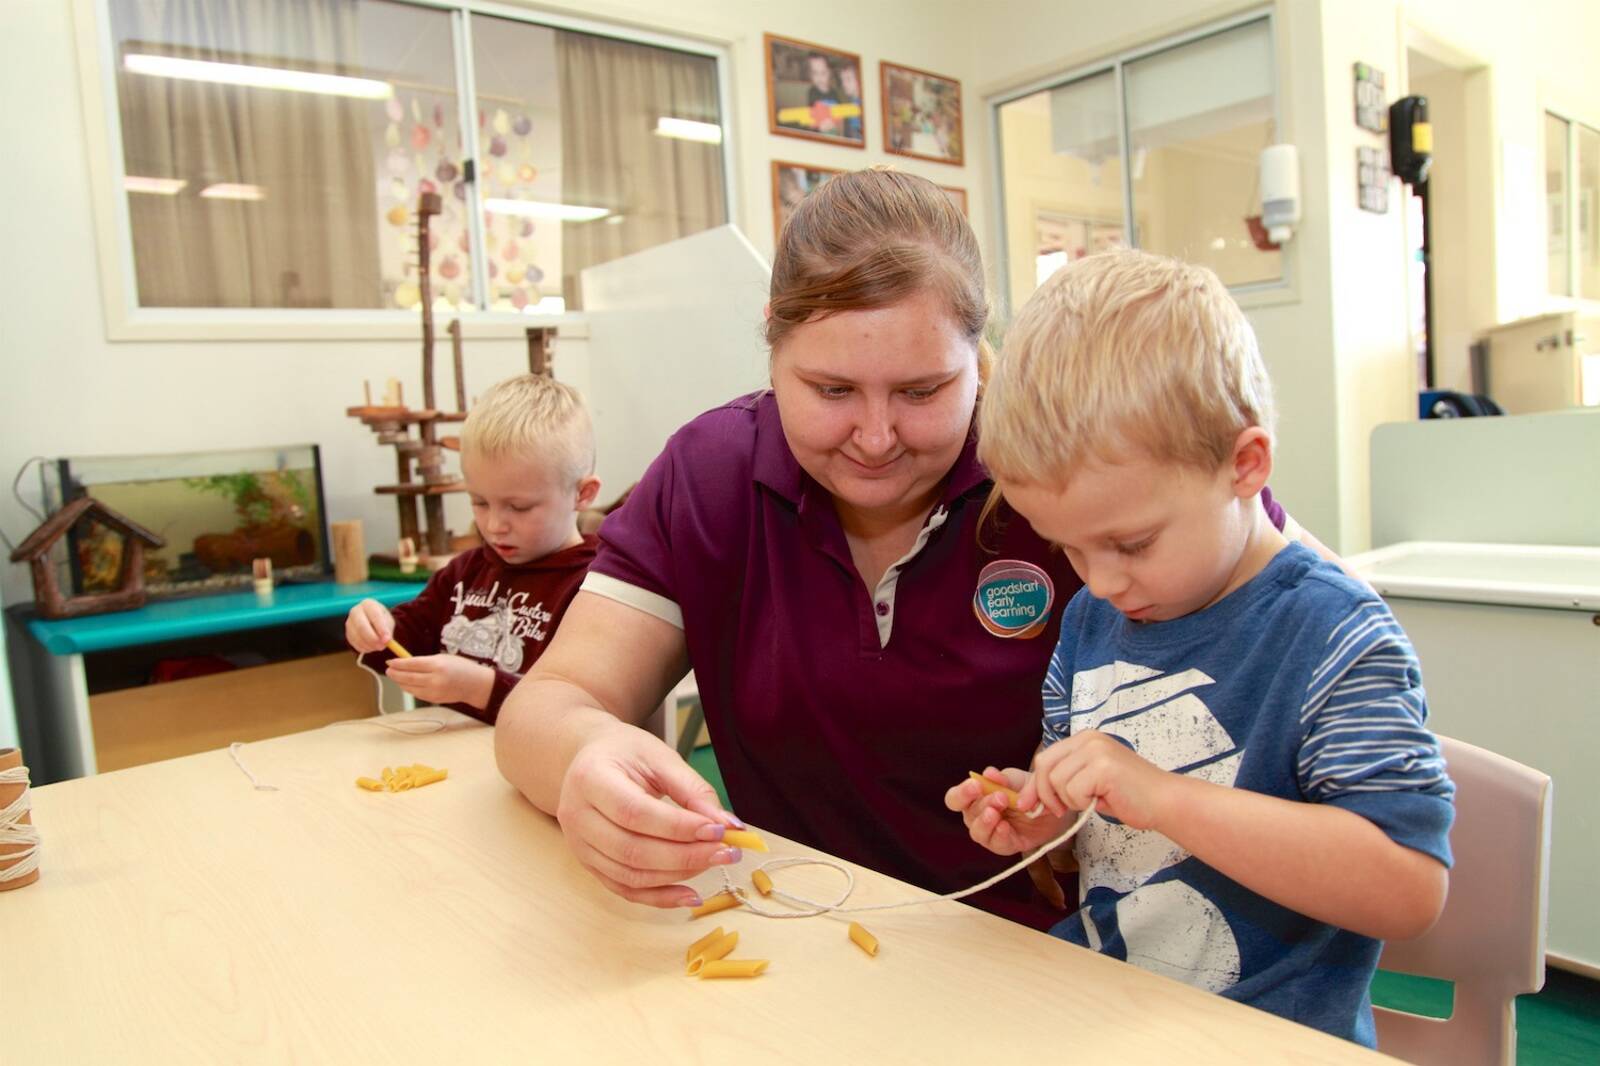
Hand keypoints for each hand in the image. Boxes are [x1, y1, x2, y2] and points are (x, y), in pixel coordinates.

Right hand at [345, 598, 393, 652]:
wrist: (371, 621)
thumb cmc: (382, 620)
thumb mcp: (388, 622)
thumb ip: (387, 630)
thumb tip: (386, 640)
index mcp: (368, 604)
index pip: (374, 615)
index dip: (381, 628)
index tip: (387, 639)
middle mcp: (356, 611)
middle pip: (361, 626)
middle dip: (373, 638)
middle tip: (382, 646)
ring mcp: (349, 622)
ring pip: (357, 637)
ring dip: (370, 645)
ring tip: (379, 646)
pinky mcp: (347, 634)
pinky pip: (355, 643)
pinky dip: (365, 648)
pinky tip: (372, 646)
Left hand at [383, 653, 494, 707]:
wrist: (475, 684)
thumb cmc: (460, 667)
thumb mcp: (443, 658)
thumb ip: (425, 661)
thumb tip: (405, 663)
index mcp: (437, 666)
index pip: (412, 664)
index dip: (398, 664)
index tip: (390, 662)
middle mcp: (434, 679)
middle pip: (408, 677)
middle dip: (395, 674)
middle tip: (388, 670)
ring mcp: (434, 691)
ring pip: (409, 688)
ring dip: (400, 682)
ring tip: (395, 677)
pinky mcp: (433, 700)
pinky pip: (416, 694)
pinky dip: (409, 688)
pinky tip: (405, 684)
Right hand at [558, 720, 743, 907]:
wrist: (587, 760)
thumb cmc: (625, 753)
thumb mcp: (660, 757)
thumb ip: (693, 790)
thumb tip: (728, 826)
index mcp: (590, 779)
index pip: (635, 813)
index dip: (678, 827)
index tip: (718, 831)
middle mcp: (576, 816)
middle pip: (631, 850)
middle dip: (685, 856)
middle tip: (726, 852)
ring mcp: (579, 845)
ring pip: (630, 875)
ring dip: (677, 875)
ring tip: (713, 862)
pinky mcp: (589, 864)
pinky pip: (625, 889)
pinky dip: (660, 897)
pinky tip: (691, 895)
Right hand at [945, 766, 1070, 855]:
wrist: (1052, 806)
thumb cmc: (1025, 789)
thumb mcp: (1016, 780)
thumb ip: (1003, 779)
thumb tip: (988, 773)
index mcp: (974, 798)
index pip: (955, 798)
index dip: (962, 793)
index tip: (976, 785)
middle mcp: (977, 816)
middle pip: (968, 814)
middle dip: (983, 804)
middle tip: (1001, 797)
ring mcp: (989, 833)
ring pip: (977, 832)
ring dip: (986, 822)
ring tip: (997, 814)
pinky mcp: (1004, 845)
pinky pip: (996, 844)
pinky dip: (999, 835)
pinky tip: (1005, 827)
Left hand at [1020, 731, 1174, 830]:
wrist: (1164, 801)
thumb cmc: (1128, 795)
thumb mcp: (1089, 782)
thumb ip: (1062, 782)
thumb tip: (1028, 798)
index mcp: (1084, 739)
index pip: (1045, 758)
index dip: (1034, 784)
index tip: (1029, 804)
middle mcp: (1088, 739)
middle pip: (1044, 767)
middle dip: (1045, 794)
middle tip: (1060, 810)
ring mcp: (1096, 750)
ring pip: (1057, 782)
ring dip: (1070, 801)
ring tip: (1092, 802)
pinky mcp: (1103, 766)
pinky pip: (1073, 791)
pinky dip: (1083, 804)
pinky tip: (1102, 801)